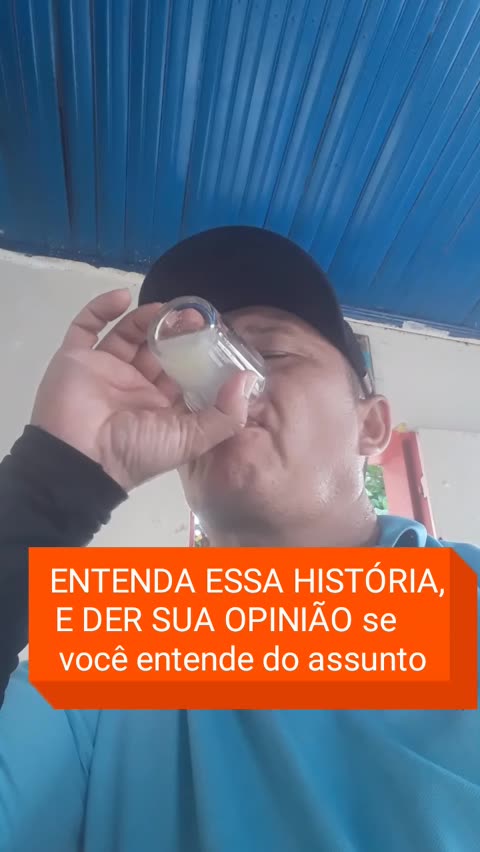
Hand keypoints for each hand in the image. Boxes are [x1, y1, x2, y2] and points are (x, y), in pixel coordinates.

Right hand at [31, 289, 255, 490]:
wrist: (81, 460)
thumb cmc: (137, 451)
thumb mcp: (191, 441)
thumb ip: (225, 414)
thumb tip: (247, 379)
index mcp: (160, 407)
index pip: (183, 374)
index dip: (198, 355)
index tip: (216, 334)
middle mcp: (134, 387)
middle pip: (156, 350)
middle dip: (175, 332)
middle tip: (193, 315)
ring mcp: (103, 371)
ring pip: (126, 335)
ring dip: (144, 318)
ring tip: (163, 308)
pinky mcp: (76, 358)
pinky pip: (86, 327)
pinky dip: (101, 309)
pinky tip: (122, 297)